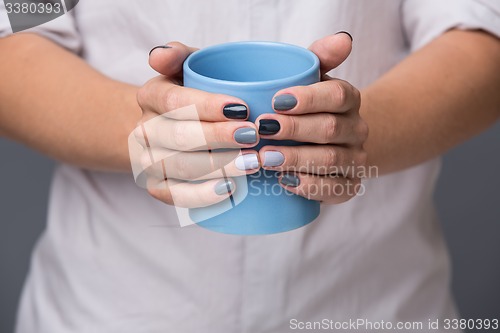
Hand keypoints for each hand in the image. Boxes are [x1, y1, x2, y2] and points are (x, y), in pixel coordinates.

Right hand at [132, 42, 260, 207]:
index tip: (242, 108)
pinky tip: (229, 189)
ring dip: (218, 167)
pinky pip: (176, 196)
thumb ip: (177, 54)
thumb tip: (161, 56)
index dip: (208, 106)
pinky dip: (203, 195)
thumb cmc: (190, 94)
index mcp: (150, 96)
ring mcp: (148, 161)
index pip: (174, 102)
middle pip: (179, 137)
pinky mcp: (157, 186)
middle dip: (219, 137)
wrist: (169, 126)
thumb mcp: (185, 67)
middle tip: (253, 136)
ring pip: (180, 168)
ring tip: (251, 163)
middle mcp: (143, 130)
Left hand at [257, 33, 367, 203]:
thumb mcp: (312, 78)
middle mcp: (356, 129)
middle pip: (329, 129)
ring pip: (330, 160)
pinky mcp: (349, 185)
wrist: (329, 142)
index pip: (337, 95)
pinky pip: (334, 189)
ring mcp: (355, 159)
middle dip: (293, 129)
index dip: (308, 98)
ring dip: (295, 159)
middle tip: (262, 129)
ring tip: (264, 158)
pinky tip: (283, 181)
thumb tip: (344, 39)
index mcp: (348, 99)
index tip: (276, 100)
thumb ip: (320, 57)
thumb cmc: (309, 107)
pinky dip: (308, 186)